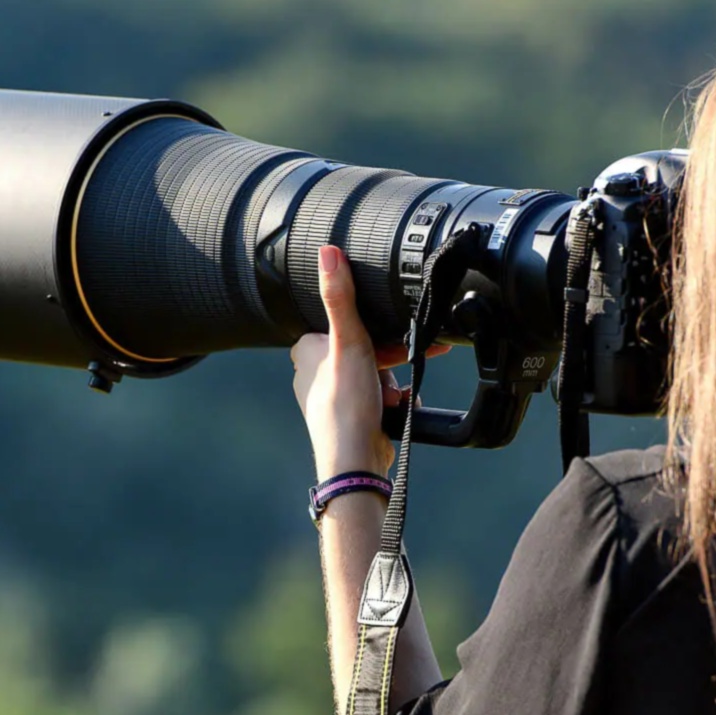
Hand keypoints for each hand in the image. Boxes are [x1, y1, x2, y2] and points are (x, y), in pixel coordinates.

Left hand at [290, 246, 448, 479]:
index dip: (374, 328)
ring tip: (395, 396)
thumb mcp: (348, 342)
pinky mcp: (349, 415)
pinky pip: (378, 396)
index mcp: (305, 350)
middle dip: (390, 357)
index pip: (345, 323)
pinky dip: (393, 399)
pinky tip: (398, 407)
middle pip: (364, 348)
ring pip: (375, 372)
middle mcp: (313, 372)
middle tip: (410, 361)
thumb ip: (341, 298)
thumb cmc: (346, 405)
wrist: (355, 462)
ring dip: (393, 381)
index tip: (396, 333)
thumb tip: (328, 252)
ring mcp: (331, 396)